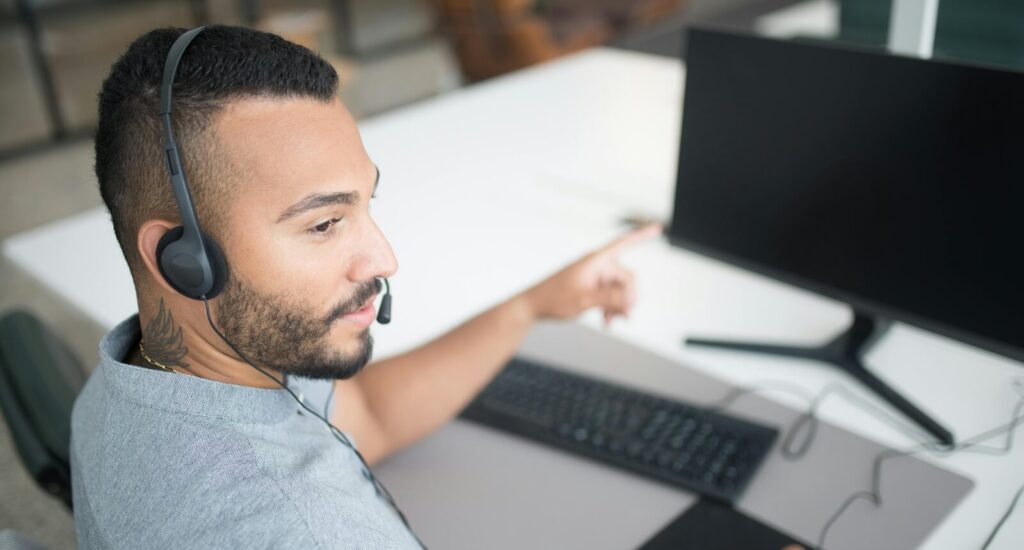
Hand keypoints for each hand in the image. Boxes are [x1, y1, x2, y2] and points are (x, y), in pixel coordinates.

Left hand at [522, 224, 661, 326]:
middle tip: (624, 317)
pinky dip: (611, 307)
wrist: (533, 306)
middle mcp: (597, 265)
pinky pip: (610, 295)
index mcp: (596, 261)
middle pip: (627, 278)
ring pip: (620, 290)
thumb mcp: (583, 300)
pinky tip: (607, 321)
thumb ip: (609, 298)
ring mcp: (595, 276)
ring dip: (619, 305)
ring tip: (611, 321)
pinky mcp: (591, 286)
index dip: (642, 235)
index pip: (623, 243)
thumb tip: (629, 299)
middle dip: (627, 298)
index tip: (658, 228)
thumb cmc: (554, 299)